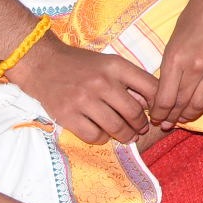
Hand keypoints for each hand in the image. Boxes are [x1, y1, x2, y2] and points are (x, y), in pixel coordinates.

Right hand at [5, 33, 157, 144]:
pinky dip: (102, 138)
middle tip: (142, 129)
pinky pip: (94, 135)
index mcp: (116, 66)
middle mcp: (102, 83)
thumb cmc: (82, 65)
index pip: (150, 87)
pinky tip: (104, 134)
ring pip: (116, 127)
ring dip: (126, 135)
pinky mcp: (67, 115)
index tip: (158, 112)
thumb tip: (149, 105)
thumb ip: (130, 80)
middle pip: (134, 112)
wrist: (44, 65)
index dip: (158, 104)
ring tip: (129, 136)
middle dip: (142, 124)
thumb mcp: (110, 63)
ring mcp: (83, 100)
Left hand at [149, 0, 202, 128]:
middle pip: (182, 105)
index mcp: (175, 59)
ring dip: (191, 114)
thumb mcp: (172, 42)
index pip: (164, 99)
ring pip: (202, 104)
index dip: (158, 114)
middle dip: (172, 117)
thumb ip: (169, 68)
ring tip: (186, 116)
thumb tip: (164, 93)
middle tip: (168, 122)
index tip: (156, 117)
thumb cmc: (194, 17)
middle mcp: (196, 66)